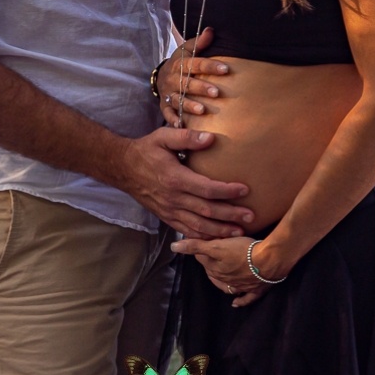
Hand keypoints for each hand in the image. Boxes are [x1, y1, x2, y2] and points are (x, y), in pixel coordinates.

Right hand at [116, 127, 251, 237]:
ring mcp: (169, 210)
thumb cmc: (146, 150)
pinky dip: (203, 237)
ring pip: (198, 225)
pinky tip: (217, 238)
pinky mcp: (166, 217)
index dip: (227, 191)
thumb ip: (187, 137)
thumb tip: (211, 138)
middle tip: (251, 217)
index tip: (245, 190)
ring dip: (220, 230)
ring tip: (240, 232)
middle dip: (230, 215)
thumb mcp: (163, 137)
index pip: (207, 189)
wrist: (123, 168)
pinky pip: (187, 230)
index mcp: (175, 179)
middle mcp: (173, 198)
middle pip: (207, 210)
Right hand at [158, 28, 229, 126]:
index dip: (210, 66)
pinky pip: (168, 114)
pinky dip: (173, 121)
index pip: (195, 64)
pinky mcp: (165, 107)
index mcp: (179, 65)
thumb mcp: (186, 50)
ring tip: (202, 111)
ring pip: (178, 100)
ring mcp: (168, 94)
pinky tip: (182, 126)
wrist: (160, 77)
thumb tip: (211, 30)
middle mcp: (173, 80)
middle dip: (201, 88)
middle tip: (216, 92)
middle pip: (187, 84)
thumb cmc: (180, 63)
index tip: (225, 69)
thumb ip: (199, 43)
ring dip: (190, 106)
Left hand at [170, 235, 292, 307]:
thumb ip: (195, 246)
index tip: (201, 243)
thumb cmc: (243, 251)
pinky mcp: (255, 290)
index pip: (202, 258)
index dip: (201, 250)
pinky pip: (246, 298)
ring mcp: (241, 286)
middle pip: (214, 272)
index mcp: (215, 269)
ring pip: (227, 286)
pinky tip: (235, 304)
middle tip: (212, 255)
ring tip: (218, 278)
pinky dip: (240, 301)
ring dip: (221, 282)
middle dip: (210, 264)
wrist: (269, 261)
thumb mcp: (217, 245)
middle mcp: (225, 279)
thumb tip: (174, 246)